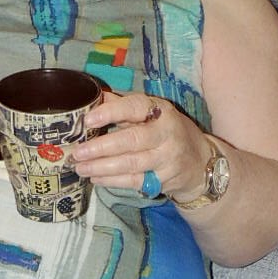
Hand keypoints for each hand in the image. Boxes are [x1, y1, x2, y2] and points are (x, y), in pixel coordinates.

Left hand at [71, 91, 213, 200]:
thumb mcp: (152, 113)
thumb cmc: (167, 132)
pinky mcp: (166, 179)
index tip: (88, 120)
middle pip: (131, 140)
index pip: (134, 108)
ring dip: (102, 167)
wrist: (200, 161)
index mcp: (160, 111)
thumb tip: (93, 96)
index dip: (111, 113)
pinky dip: (113, 181)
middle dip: (101, 148)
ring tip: (80, 168)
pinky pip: (135, 181)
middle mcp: (167, 133)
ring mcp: (168, 158)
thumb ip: (123, 106)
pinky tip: (96, 178)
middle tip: (77, 153)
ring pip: (131, 164)